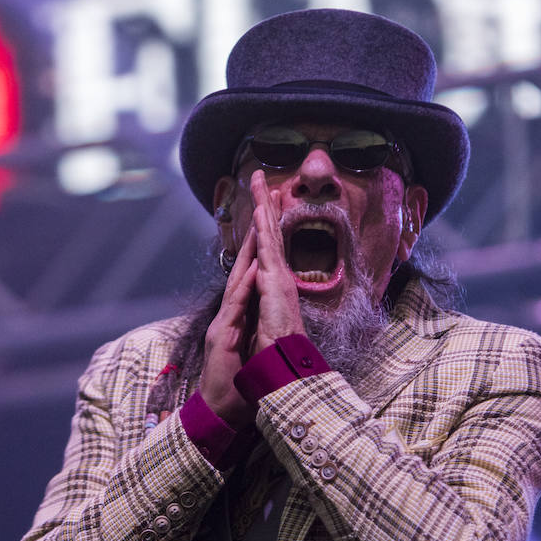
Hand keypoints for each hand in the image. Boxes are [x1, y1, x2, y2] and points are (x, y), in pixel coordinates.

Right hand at [199, 226, 258, 429]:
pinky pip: (237, 306)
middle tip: (261, 197)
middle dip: (254, 232)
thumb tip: (264, 316)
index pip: (251, 274)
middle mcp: (230, 313)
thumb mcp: (252, 352)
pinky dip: (245, 285)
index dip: (260, 245)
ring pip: (238, 279)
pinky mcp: (223, 336)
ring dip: (248, 250)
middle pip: (243, 266)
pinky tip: (254, 266)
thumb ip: (254, 330)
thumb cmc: (237, 385)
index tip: (270, 217)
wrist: (219, 411)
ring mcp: (225, 322)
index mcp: (239, 314)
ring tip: (258, 221)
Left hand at [246, 170, 304, 354]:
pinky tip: (262, 209)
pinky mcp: (275, 282)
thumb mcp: (261, 321)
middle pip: (270, 232)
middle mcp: (277, 276)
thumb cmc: (272, 349)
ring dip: (264, 206)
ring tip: (260, 181)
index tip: (265, 202)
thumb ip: (262, 303)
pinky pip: (268, 248)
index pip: (267, 247)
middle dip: (266, 204)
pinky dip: (265, 228)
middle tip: (262, 178)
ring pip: (269, 233)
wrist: (280, 363)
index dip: (266, 223)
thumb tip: (262, 293)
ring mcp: (277, 277)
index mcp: (272, 284)